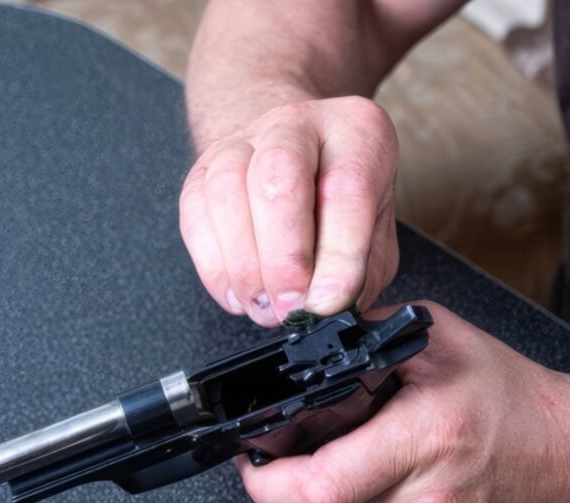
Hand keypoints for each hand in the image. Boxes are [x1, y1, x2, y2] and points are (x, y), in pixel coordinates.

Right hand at [179, 96, 399, 326]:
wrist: (298, 158)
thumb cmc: (340, 200)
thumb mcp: (374, 230)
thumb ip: (361, 269)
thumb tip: (330, 308)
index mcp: (356, 132)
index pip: (348, 188)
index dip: (339, 255)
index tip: (328, 302)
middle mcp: (295, 126)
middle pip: (279, 179)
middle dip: (284, 258)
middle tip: (291, 307)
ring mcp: (241, 143)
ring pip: (227, 194)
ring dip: (244, 267)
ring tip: (265, 308)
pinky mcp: (202, 171)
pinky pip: (195, 217)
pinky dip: (214, 267)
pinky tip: (237, 295)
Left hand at [239, 303, 569, 502]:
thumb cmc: (517, 401)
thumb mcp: (442, 342)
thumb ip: (368, 337)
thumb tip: (308, 347)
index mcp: (426, 442)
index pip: (316, 487)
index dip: (266, 477)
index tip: (253, 455)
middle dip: (275, 489)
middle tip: (276, 458)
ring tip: (320, 468)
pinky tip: (356, 491)